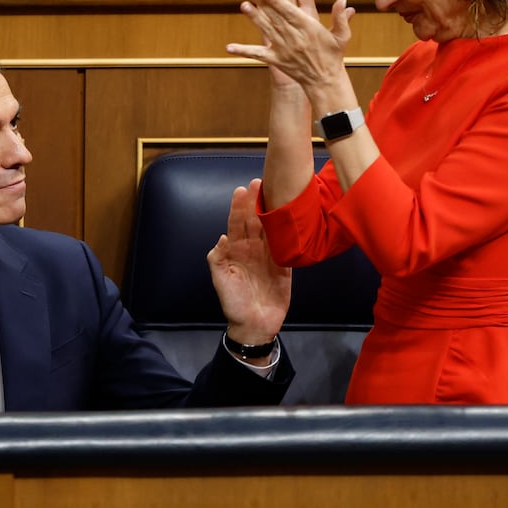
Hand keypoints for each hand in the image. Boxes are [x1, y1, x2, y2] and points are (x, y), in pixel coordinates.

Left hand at [207, 179, 290, 349]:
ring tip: (276, 193)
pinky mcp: (284, 266)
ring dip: (272, 212)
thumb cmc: (234, 303)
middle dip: (256, 201)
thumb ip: (217, 259)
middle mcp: (252, 249)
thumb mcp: (220, 281)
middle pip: (254, 220)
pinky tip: (290, 219)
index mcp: (236, 250)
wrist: (254, 326)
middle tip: (260, 182)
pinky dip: (287, 233)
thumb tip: (222, 237)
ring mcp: (269, 256)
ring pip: (270, 229)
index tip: (241, 189)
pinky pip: (286, 246)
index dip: (238, 206)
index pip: (237, 223)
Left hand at [226, 0, 353, 90]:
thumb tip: (343, 0)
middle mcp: (294, 38)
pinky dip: (243, 51)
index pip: (290, 13)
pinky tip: (229, 47)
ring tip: (243, 6)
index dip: (277, 2)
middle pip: (275, 18)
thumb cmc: (333, 55)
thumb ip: (341, 18)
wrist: (324, 81)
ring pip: (266, 31)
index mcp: (308, 29)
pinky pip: (257, 55)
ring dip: (254, 19)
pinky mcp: (275, 60)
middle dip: (264, 5)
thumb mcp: (342, 36)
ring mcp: (283, 49)